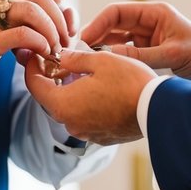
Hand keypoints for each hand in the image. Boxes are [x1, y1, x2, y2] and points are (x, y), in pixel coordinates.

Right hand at [0, 0, 70, 107]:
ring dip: (51, 31)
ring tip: (55, 49)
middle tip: (65, 40)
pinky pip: (21, 35)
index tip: (64, 29)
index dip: (56, 8)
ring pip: (31, 12)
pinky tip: (43, 55)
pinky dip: (39, 43)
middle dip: (58, 18)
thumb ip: (24, 12)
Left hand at [23, 48, 154, 144]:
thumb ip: (73, 58)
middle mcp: (70, 123)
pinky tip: (95, 87)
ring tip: (79, 70)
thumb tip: (60, 57)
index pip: (34, 85)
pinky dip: (83, 102)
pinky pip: (83, 117)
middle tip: (57, 58)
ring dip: (68, 90)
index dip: (32, 66)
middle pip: (49, 98)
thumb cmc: (129, 82)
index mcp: (64, 105)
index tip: (36, 53)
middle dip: (51, 77)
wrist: (158, 110)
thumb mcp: (99, 60)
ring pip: (67, 108)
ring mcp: (86, 133)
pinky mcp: (100, 136)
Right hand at [81, 1, 190, 91]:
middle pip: (113, 26)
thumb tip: (108, 56)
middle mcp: (149, 23)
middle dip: (95, 38)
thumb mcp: (174, 55)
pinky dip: (114, 60)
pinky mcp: (150, 53)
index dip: (97, 24)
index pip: (117, 12)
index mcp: (155, 14)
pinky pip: (126, 54)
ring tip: (87, 64)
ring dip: (102, 50)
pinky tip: (104, 71)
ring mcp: (149, 39)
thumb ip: (141, 55)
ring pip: (116, 41)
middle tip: (78, 55)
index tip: (84, 41)